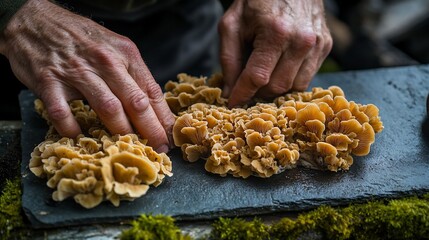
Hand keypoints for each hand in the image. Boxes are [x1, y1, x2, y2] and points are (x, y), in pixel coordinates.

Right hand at [0, 0, 174, 151]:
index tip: (170, 135)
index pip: (150, 90)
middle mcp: (105, 61)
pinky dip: (72, 129)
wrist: (33, 19)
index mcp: (125, 53)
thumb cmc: (79, 37)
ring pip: (107, 108)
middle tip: (159, 148)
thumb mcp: (113, 47)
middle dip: (151, 129)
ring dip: (122, 132)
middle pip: (135, 102)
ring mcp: (76, 72)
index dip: (163, 116)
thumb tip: (151, 105)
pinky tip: (80, 137)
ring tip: (131, 148)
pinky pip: (64, 112)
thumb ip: (130, 74)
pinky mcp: (49, 82)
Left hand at [219, 0, 332, 106]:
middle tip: (247, 85)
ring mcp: (317, 44)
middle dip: (258, 91)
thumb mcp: (232, 24)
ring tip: (264, 74)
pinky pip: (306, 78)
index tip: (232, 104)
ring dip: (276, 88)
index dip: (242, 94)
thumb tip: (230, 92)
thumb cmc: (256, 1)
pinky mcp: (326, 46)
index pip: (257, 77)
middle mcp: (301, 41)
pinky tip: (280, 66)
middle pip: (276, 87)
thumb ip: (229, 59)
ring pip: (294, 87)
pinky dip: (290, 79)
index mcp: (275, 33)